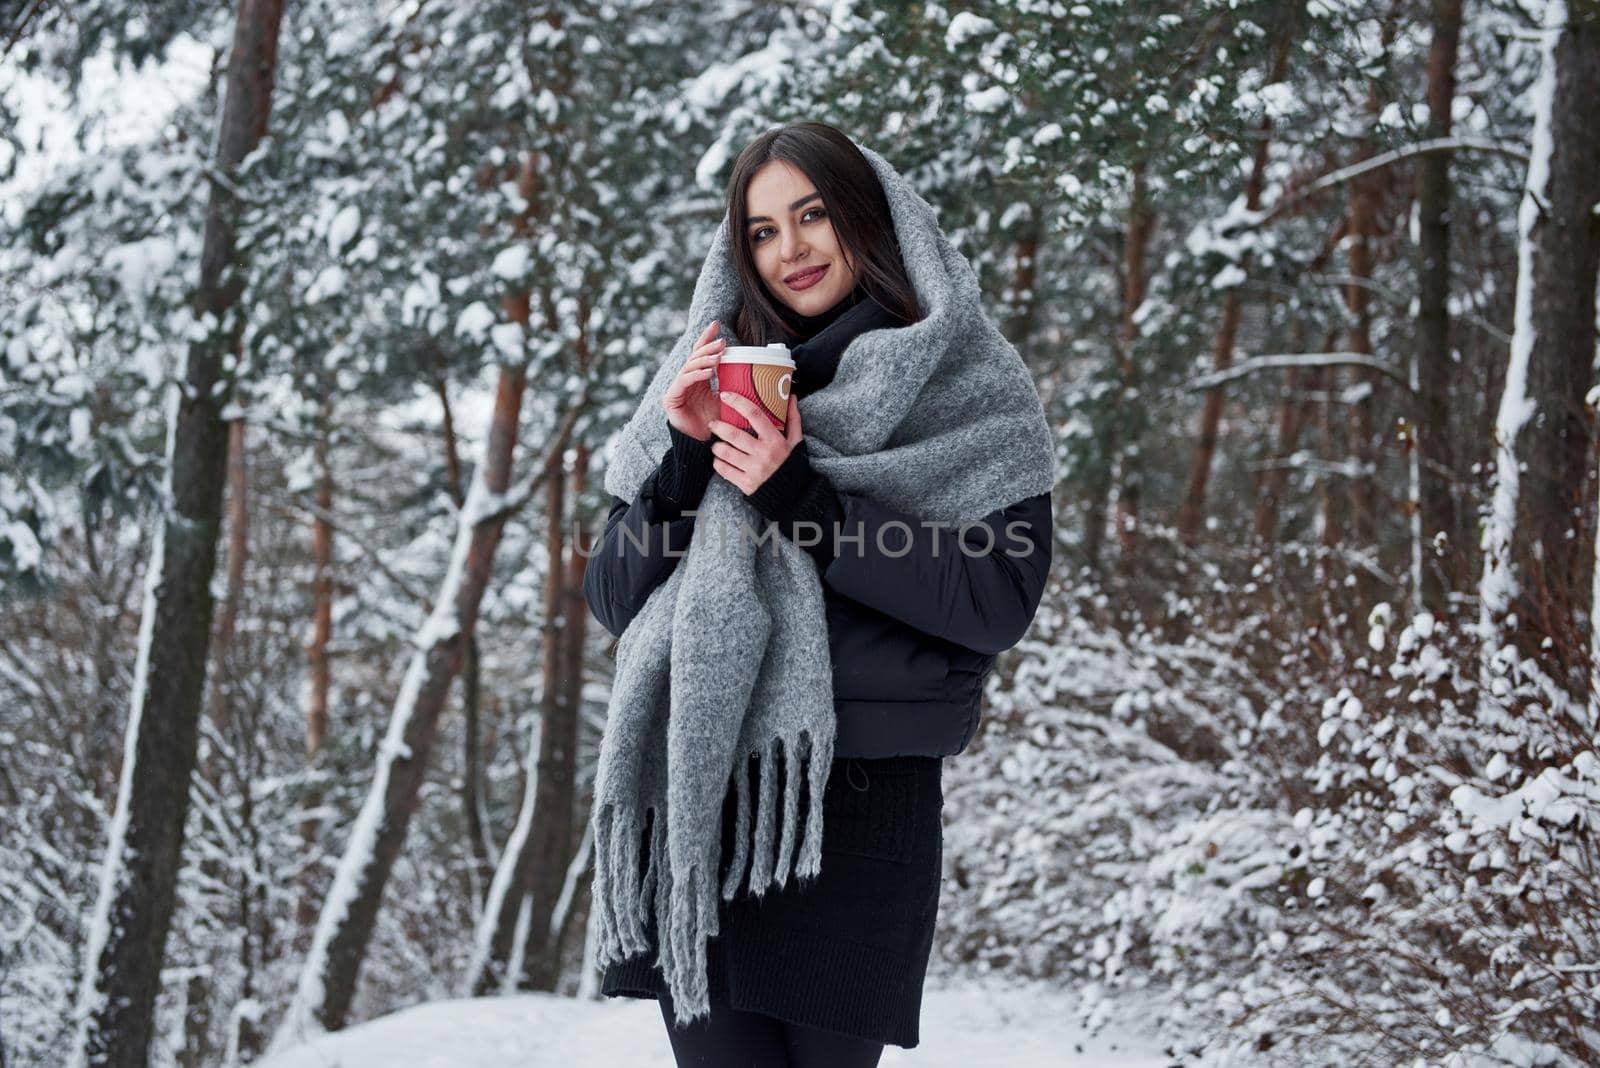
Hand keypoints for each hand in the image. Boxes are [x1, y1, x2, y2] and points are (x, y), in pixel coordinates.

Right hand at [662, 320, 724, 440]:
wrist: (703, 445)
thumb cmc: (716, 424)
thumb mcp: (728, 401)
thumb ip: (734, 386)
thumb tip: (756, 375)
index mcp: (698, 378)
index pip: (700, 353)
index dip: (706, 338)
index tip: (716, 324)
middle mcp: (686, 380)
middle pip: (695, 356)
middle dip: (708, 347)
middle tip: (722, 342)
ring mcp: (677, 388)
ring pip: (690, 366)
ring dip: (704, 360)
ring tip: (718, 357)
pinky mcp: (671, 398)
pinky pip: (684, 381)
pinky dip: (696, 375)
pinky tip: (708, 372)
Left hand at [709, 391, 801, 494]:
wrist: (793, 495)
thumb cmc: (792, 464)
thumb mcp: (796, 441)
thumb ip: (793, 419)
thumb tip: (792, 397)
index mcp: (775, 440)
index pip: (754, 415)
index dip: (738, 402)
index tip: (726, 396)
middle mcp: (763, 454)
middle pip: (734, 434)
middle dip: (718, 427)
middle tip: (712, 424)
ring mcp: (753, 470)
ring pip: (725, 453)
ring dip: (717, 446)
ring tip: (716, 445)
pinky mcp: (746, 483)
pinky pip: (724, 470)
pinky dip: (718, 463)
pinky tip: (719, 460)